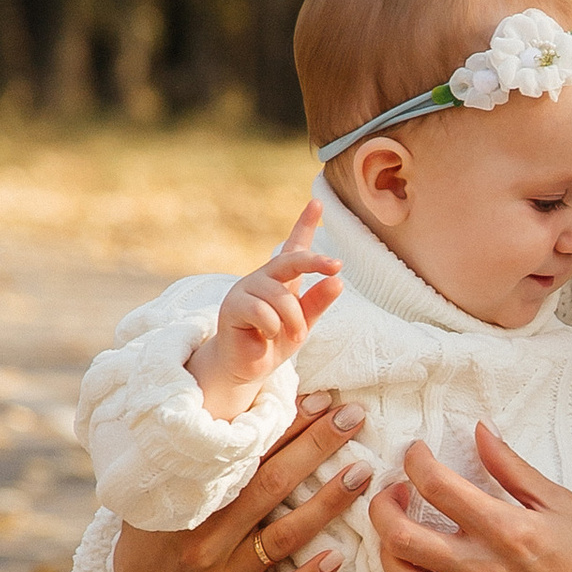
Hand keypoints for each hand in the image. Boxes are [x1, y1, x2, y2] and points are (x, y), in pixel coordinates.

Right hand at [111, 394, 373, 571]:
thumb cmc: (161, 526)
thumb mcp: (169, 485)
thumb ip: (205, 457)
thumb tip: (251, 404)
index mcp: (192, 495)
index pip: (248, 453)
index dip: (289, 424)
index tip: (324, 400)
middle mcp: (206, 533)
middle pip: (272, 485)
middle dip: (316, 447)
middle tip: (354, 418)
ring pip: (282, 536)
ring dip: (327, 503)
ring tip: (362, 473)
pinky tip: (338, 557)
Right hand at [187, 198, 341, 414]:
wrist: (245, 368)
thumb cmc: (274, 343)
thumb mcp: (303, 324)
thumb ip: (317, 303)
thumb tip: (338, 281)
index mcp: (282, 279)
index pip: (294, 247)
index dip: (305, 224)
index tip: (317, 202)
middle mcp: (263, 278)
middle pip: (291, 259)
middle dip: (315, 261)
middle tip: (337, 267)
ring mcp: (246, 289)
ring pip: (280, 296)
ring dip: (293, 321)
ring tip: (290, 337)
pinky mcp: (232, 306)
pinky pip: (262, 311)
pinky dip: (272, 328)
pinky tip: (264, 337)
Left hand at [367, 423, 571, 571]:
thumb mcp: (561, 501)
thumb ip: (512, 467)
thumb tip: (477, 431)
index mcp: (509, 531)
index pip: (438, 487)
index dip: (415, 461)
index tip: (416, 452)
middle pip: (402, 537)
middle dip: (383, 506)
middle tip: (395, 491)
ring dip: (385, 552)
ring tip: (398, 533)